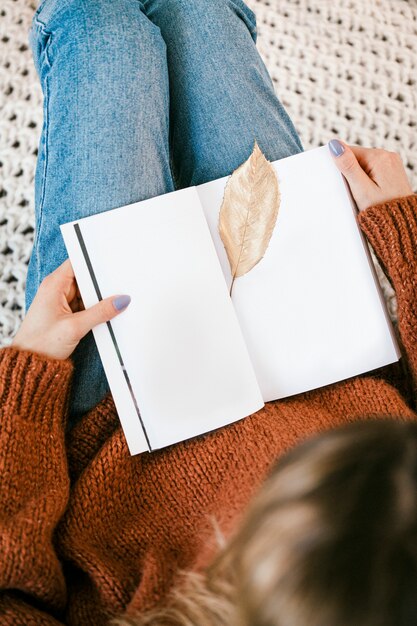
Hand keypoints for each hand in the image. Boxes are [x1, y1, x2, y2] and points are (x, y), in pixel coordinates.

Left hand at [12, 259, 130, 360]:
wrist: (31, 365)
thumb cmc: (41, 344)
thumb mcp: (75, 327)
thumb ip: (100, 312)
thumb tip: (121, 301)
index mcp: (54, 284)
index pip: (77, 262)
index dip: (95, 262)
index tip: (113, 264)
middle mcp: (57, 289)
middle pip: (85, 279)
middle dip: (101, 285)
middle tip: (118, 290)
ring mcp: (61, 301)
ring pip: (87, 294)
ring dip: (98, 300)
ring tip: (112, 305)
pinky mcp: (66, 313)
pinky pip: (85, 306)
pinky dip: (94, 310)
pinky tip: (103, 315)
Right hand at [328, 139, 413, 210]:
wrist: (400, 224)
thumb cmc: (381, 211)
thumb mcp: (361, 189)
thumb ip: (348, 166)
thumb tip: (335, 145)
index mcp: (379, 157)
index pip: (350, 152)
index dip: (342, 168)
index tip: (347, 183)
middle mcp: (388, 156)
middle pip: (358, 158)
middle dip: (352, 174)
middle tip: (357, 192)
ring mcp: (393, 163)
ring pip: (366, 165)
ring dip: (360, 178)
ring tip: (366, 194)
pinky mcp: (393, 172)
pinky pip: (374, 171)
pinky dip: (369, 181)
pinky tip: (372, 193)